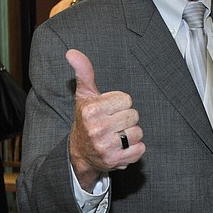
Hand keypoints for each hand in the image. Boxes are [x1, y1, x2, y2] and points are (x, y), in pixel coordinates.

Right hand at [67, 49, 144, 189]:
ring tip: (117, 135)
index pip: (127, 99)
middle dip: (126, 118)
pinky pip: (140, 149)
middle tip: (113, 124)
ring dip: (131, 134)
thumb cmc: (86, 119)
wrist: (80, 153)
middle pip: (134, 115)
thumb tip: (72, 52)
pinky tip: (121, 147)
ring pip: (138, 132)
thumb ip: (84, 72)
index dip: (120, 104)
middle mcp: (97, 129)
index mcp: (91, 110)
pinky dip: (134, 149)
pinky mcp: (115, 161)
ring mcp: (106, 147)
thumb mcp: (84, 95)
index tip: (109, 110)